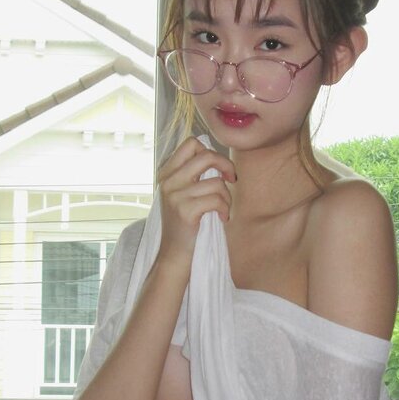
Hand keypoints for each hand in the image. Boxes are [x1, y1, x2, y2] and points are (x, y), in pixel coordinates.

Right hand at [157, 137, 235, 269]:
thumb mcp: (183, 195)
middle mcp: (168, 181)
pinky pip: (217, 200)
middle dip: (226, 166)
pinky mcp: (185, 210)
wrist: (175, 255)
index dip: (211, 152)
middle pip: (206, 156)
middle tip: (232, 180)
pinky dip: (225, 210)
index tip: (220, 169)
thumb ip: (193, 175)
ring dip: (227, 197)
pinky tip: (222, 219)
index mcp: (167, 173)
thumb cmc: (186, 226)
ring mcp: (175, 195)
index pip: (191, 144)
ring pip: (216, 182)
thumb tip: (216, 157)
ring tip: (223, 210)